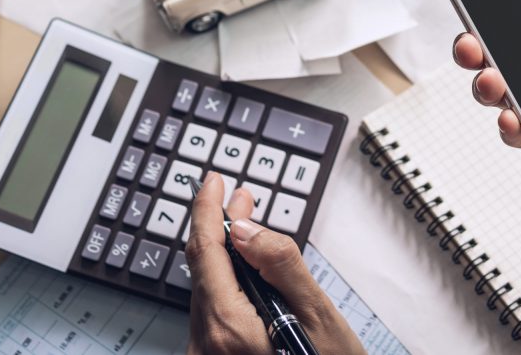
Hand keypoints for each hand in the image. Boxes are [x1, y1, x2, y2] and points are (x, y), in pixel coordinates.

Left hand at [185, 172, 365, 354]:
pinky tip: (243, 268)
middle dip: (220, 228)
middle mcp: (206, 344)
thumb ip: (280, 265)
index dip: (208, 210)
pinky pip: (211, 311)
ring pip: (206, 290)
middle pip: (203, 269)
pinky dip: (225, 282)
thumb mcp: (317, 315)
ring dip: (223, 254)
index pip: (206, 252)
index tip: (214, 182)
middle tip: (240, 196)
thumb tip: (247, 227)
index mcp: (229, 328)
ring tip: (246, 226)